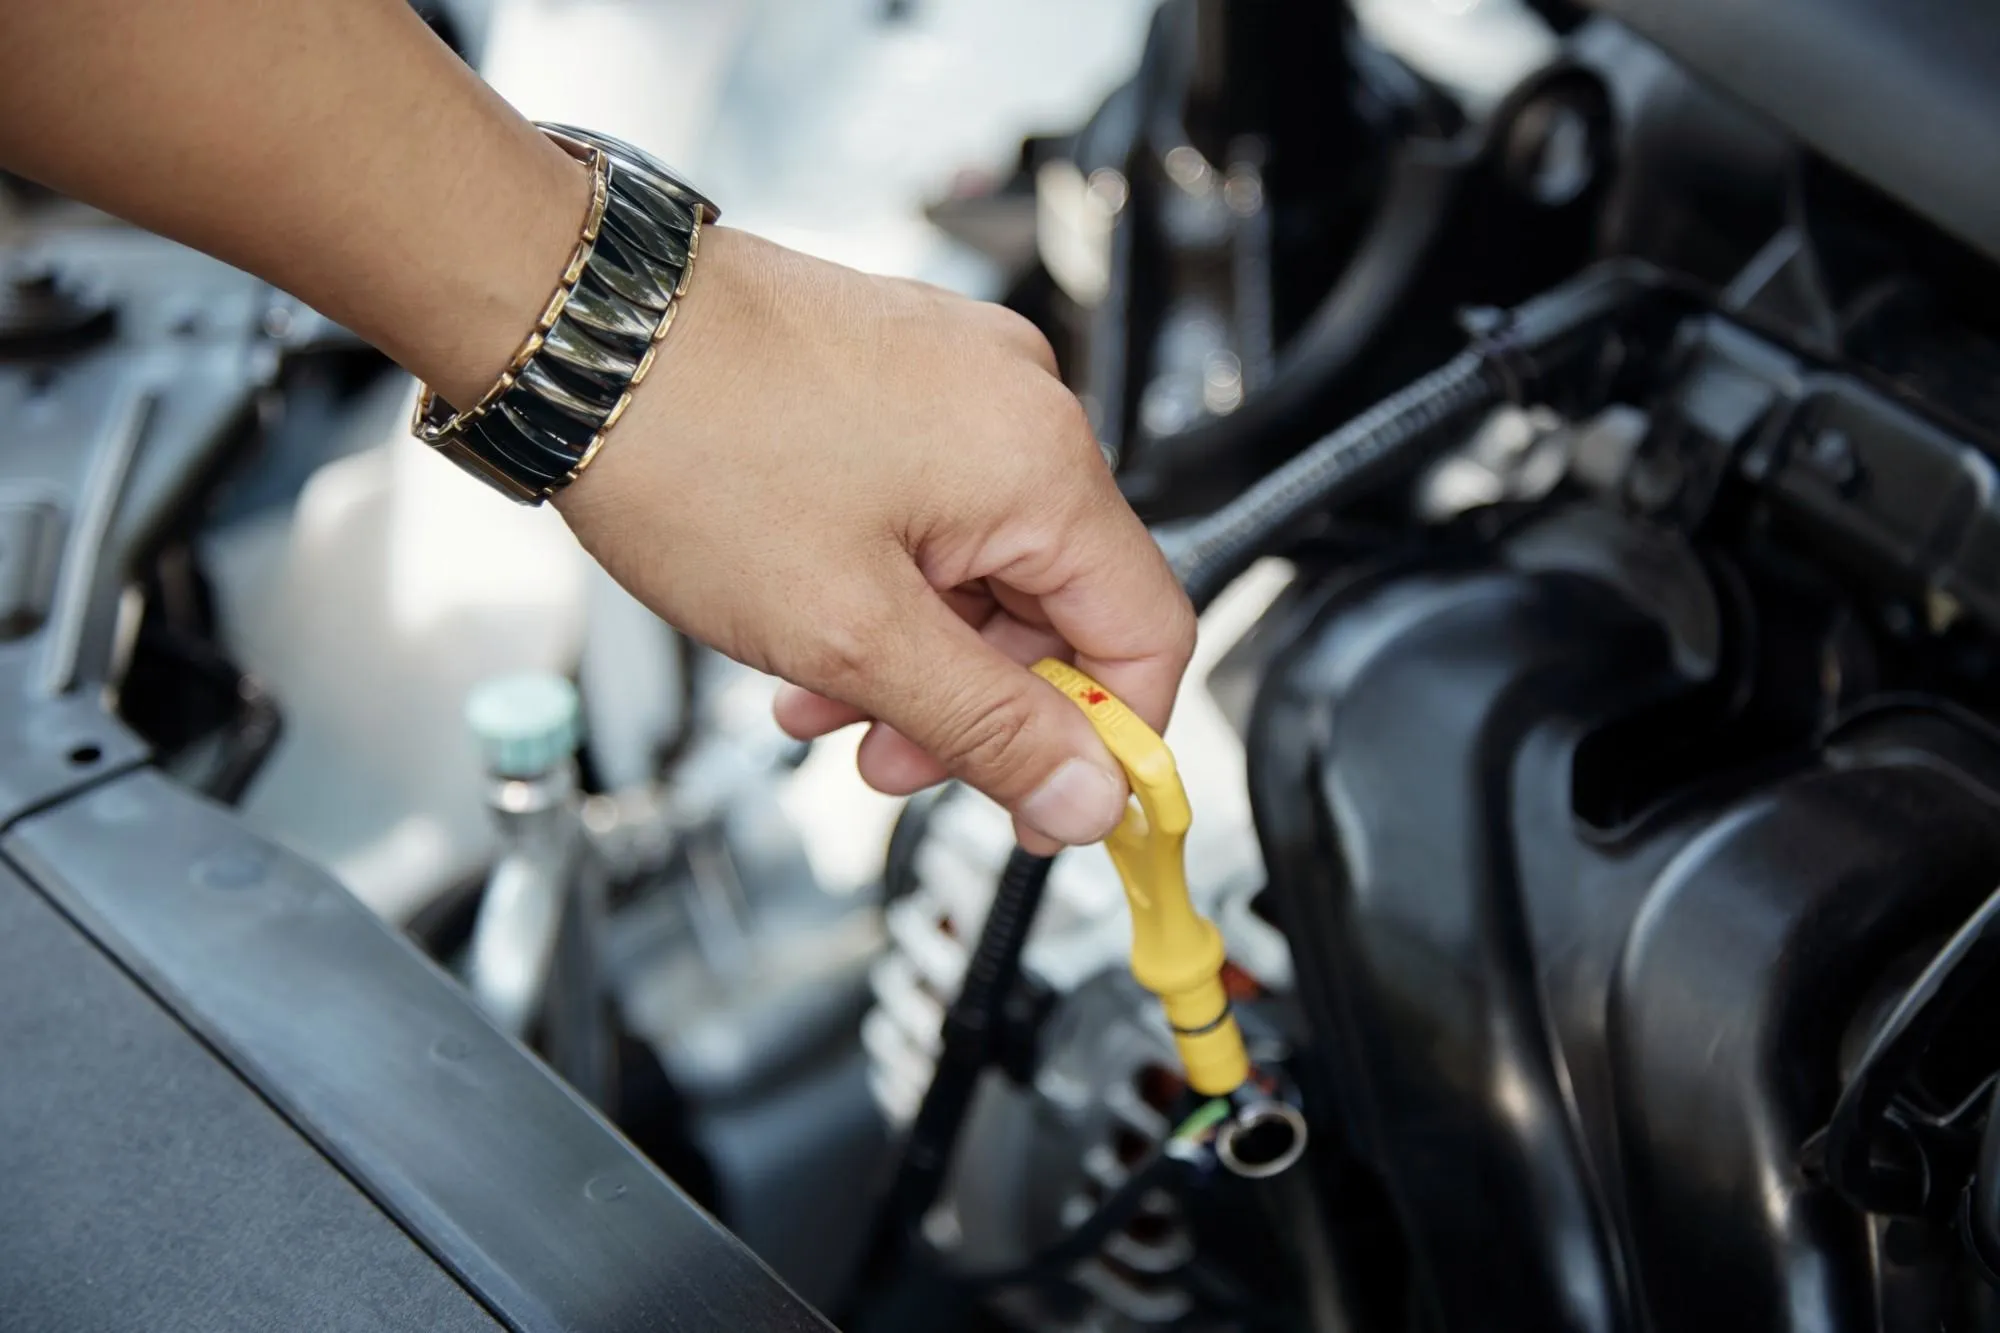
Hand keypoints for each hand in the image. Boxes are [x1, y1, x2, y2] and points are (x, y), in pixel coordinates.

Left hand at [555, 227, 1195, 848]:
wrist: (576, 330)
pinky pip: (932, 511)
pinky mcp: (899, 378)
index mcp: (1040, 463)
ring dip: (914, 656)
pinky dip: (885, 586)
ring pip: (984, 568)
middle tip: (886, 759)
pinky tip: (806, 628)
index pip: (1146, 634)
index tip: (1053, 811)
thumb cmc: (693, 448)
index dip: (1106, 744)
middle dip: (976, 704)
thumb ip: (986, 726)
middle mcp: (1019, 407)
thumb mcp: (852, 633)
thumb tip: (1088, 795)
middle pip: (1058, 607)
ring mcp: (957, 383)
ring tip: (815, 696)